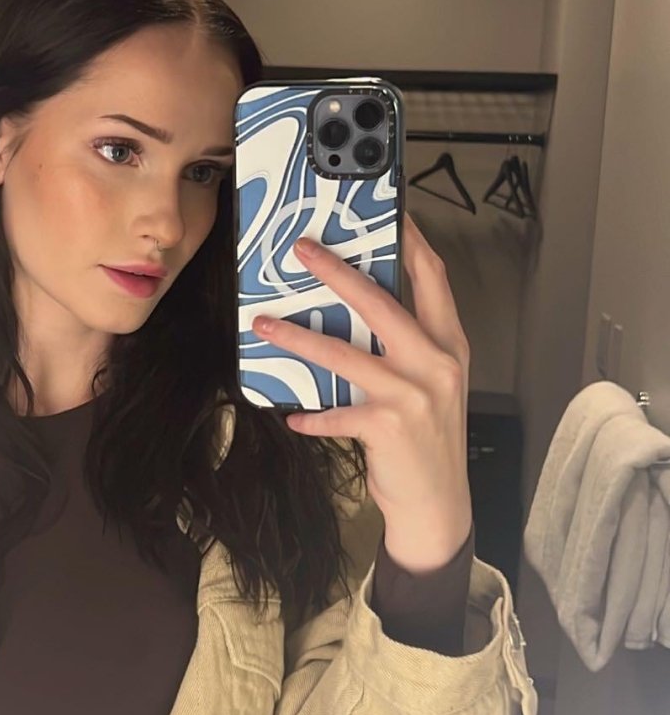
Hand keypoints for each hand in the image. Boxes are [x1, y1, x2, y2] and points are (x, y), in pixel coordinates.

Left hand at [251, 211, 472, 572]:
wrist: (438, 504)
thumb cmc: (427, 438)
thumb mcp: (430, 383)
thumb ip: (406, 345)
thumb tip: (355, 306)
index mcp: (449, 344)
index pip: (432, 277)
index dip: (408, 240)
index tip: (384, 210)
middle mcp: (436, 363)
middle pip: (382, 302)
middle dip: (337, 271)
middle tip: (302, 250)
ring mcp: (413, 394)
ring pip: (345, 353)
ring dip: (299, 338)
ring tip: (264, 324)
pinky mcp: (388, 426)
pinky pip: (335, 411)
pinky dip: (310, 412)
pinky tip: (292, 412)